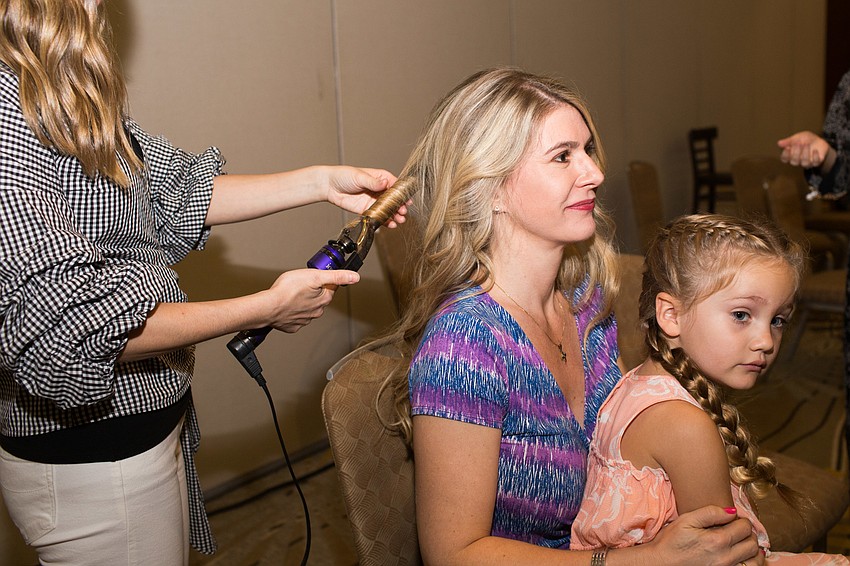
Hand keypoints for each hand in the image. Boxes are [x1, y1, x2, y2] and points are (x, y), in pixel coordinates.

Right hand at [264, 268, 358, 332]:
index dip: (324, 279)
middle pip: (319, 297)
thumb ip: (336, 276)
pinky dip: (292, 311)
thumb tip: (355, 277)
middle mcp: (317, 312)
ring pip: (307, 307)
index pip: (332, 286)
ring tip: (292, 294)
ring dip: (302, 301)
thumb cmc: (287, 291)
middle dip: (313, 290)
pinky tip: (286, 305)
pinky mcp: (292, 325)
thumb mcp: (314, 276)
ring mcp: (304, 320)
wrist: (268, 307)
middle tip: (301, 284)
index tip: (316, 276)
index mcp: (324, 299)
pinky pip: (295, 317)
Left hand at [321, 166, 407, 226]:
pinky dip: (385, 221)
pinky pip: (379, 216)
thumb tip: (384, 183)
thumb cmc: (343, 176)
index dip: (401, 193)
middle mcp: (379, 190)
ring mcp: (374, 201)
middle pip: (393, 199)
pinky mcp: (367, 210)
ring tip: (400, 220)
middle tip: (403, 211)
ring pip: (388, 209)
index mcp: (380, 178)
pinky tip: (391, 224)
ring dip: (395, 215)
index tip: (406, 199)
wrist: (329, 186)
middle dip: (399, 206)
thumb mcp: (359, 176)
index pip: (395, 185)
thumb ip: (373, 182)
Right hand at [640, 505, 760, 565]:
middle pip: (752, 543)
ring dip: (753, 550)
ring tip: (744, 543)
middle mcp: (725, 557)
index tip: (735, 519)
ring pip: (755, 560)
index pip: (744, 527)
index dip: (742, 519)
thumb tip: (732, 511)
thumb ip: (710, 512)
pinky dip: (750, 563)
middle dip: (749, 533)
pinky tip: (742, 557)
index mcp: (716, 540)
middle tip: (739, 529)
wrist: (662, 563)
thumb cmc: (671, 542)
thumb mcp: (686, 520)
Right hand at [777, 131, 830, 167]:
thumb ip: (789, 141)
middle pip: (794, 162)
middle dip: (796, 153)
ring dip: (805, 154)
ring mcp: (807, 162)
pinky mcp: (816, 162)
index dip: (785, 155)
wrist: (819, 140)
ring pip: (804, 163)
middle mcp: (798, 161)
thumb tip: (779, 143)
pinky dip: (815, 157)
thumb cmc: (806, 139)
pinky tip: (815, 150)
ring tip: (806, 145)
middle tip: (799, 144)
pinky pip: (815, 163)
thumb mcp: (797, 137)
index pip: (785, 159)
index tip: (787, 147)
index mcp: (791, 155)